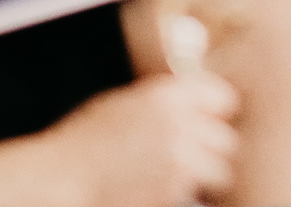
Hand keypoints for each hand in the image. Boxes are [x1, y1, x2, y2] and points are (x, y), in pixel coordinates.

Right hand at [43, 73, 240, 206]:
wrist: (63, 179)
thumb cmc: (84, 142)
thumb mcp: (124, 104)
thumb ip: (163, 100)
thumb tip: (193, 102)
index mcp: (166, 95)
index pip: (223, 96)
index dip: (216, 111)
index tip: (207, 121)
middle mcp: (180, 126)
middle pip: (227, 138)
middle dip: (214, 149)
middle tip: (195, 156)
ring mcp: (180, 164)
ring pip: (221, 171)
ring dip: (207, 176)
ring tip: (183, 178)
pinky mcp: (174, 195)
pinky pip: (198, 193)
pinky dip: (188, 194)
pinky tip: (164, 189)